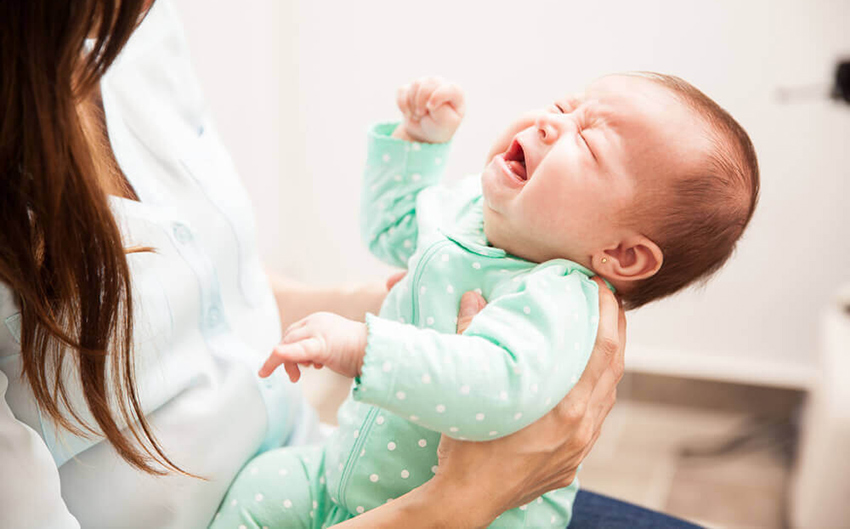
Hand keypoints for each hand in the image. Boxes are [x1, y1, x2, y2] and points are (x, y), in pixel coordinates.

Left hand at [259, 312, 367, 381]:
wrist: (377, 352)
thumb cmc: (359, 352)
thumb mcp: (332, 346)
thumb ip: (317, 349)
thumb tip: (305, 361)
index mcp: (319, 320)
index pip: (294, 332)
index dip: (288, 349)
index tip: (293, 366)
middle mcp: (316, 321)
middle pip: (288, 337)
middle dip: (284, 358)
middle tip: (293, 377)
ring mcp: (318, 330)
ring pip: (289, 343)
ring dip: (285, 362)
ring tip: (295, 377)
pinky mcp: (321, 344)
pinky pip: (297, 349)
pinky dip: (284, 354)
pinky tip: (275, 356)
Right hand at [394, 76, 464, 143]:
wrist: (425, 133)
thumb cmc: (440, 127)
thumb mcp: (446, 123)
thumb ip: (442, 110)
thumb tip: (428, 98)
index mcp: (455, 93)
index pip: (449, 88)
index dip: (437, 97)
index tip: (430, 109)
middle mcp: (441, 84)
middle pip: (428, 83)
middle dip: (421, 102)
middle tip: (422, 114)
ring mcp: (425, 84)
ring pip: (415, 85)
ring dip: (412, 104)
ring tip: (417, 115)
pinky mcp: (411, 88)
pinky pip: (402, 91)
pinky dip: (403, 105)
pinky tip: (408, 113)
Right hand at [433, 277, 625, 518]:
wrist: (466, 501)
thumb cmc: (466, 448)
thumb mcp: (471, 388)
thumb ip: (472, 336)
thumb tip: (473, 297)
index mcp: (565, 408)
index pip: (602, 349)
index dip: (608, 314)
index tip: (603, 288)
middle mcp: (581, 428)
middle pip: (614, 369)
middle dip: (616, 330)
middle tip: (610, 300)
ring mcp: (579, 448)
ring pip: (608, 395)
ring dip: (610, 361)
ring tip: (602, 334)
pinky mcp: (572, 463)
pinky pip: (595, 419)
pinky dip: (597, 391)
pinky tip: (585, 381)